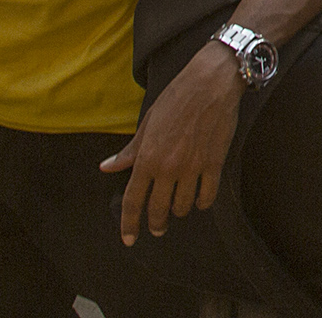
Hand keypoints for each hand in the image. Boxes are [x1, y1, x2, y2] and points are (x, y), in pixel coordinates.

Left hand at [100, 41, 242, 242]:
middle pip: (158, 209)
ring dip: (179, 211)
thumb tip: (107, 167)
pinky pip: (207, 195)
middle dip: (155, 224)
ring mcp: (192, 167)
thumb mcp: (147, 123)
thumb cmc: (176, 97)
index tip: (128, 239)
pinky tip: (200, 200)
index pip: (132, 201)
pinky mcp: (214, 163)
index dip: (129, 224)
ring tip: (178, 209)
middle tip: (157, 229)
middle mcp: (168, 168)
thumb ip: (129, 151)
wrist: (211, 82)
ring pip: (183, 206)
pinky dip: (202, 202)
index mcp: (146, 158)